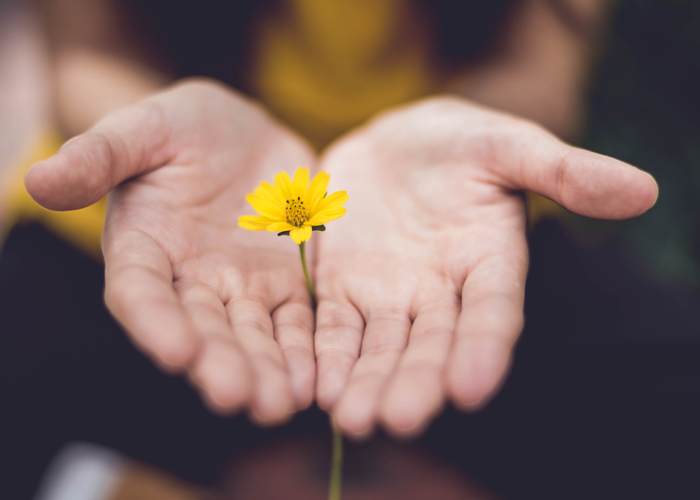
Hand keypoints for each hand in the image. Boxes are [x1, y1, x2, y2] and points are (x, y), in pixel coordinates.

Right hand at [26, 80, 316, 423]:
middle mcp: (190, 280)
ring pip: (252, 336)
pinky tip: (315, 382)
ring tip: (279, 404)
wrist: (244, 134)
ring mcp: (241, 287)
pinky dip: (304, 352)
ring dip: (265, 371)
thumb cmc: (184, 127)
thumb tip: (37, 179)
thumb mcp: (144, 128)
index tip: (175, 351)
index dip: (154, 322)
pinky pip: (296, 322)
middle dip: (218, 363)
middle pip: (202, 328)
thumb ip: (100, 155)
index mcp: (145, 247)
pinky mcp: (285, 284)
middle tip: (237, 397)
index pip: (141, 292)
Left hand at [314, 97, 657, 436]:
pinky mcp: (342, 288)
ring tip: (353, 419)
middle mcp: (441, 292)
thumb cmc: (459, 142)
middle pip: (431, 344)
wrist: (394, 143)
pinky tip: (316, 388)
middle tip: (398, 420)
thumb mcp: (507, 145)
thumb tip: (643, 190)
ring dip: (367, 383)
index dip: (485, 348)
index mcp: (489, 261)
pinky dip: (326, 356)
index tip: (471, 388)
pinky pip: (333, 327)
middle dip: (416, 381)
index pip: (493, 312)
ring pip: (380, 347)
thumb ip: (563, 170)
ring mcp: (389, 295)